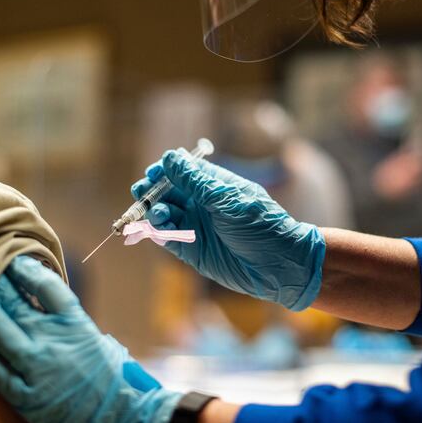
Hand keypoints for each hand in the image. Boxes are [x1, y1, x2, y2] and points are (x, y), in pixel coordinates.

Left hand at [0, 256, 180, 422]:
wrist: (115, 410)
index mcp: (75, 322)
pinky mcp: (24, 394)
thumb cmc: (102, 369)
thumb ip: (59, 309)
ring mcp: (36, 369)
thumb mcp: (88, 330)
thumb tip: (28, 281)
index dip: (24, 268)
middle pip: (15, 303)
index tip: (11, 258)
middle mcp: (54, 342)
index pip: (44, 284)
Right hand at [131, 149, 325, 310]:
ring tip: (160, 214)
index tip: (154, 172)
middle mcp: (201, 204)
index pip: (181, 171)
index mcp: (213, 186)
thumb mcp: (227, 200)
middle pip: (167, 192)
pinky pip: (167, 238)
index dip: (165, 170)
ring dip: (155, 211)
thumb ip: (196, 182)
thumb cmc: (261, 225)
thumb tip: (171, 158)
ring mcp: (196, 227)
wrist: (279, 264)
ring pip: (163, 214)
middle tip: (143, 191)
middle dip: (152, 190)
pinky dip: (158, 232)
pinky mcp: (192, 250)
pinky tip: (158, 229)